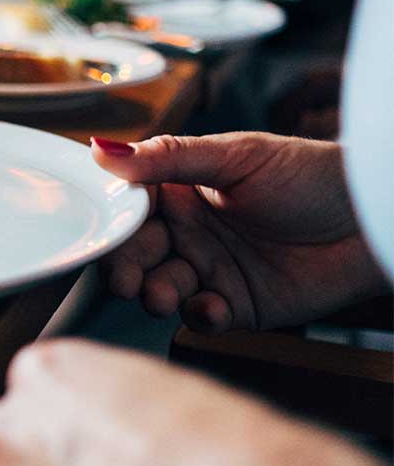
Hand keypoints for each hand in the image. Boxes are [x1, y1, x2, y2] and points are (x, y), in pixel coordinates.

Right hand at [90, 133, 389, 331]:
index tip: (100, 233)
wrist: (375, 218)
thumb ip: (170, 157)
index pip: (130, 207)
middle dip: (125, 267)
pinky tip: (211, 307)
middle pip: (138, 253)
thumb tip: (103, 149)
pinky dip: (200, 316)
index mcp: (181, 191)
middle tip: (123, 278)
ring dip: (156, 294)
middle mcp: (190, 232)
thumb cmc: (313, 176)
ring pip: (163, 287)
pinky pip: (204, 316)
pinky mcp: (239, 306)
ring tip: (161, 295)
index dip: (112, 222)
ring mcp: (212, 270)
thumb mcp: (237, 156)